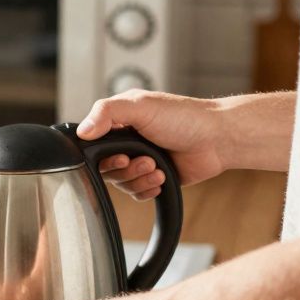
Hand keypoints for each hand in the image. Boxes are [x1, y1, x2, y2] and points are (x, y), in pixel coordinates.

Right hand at [76, 90, 226, 199]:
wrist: (217, 139)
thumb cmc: (184, 117)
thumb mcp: (140, 106)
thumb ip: (107, 112)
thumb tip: (82, 131)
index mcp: (119, 121)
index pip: (92, 143)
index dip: (101, 155)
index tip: (120, 155)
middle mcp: (126, 141)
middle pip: (105, 168)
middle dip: (125, 169)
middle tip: (145, 160)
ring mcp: (140, 160)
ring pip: (121, 183)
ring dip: (139, 178)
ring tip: (158, 167)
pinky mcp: (153, 177)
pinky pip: (137, 193)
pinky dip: (147, 189)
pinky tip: (161, 179)